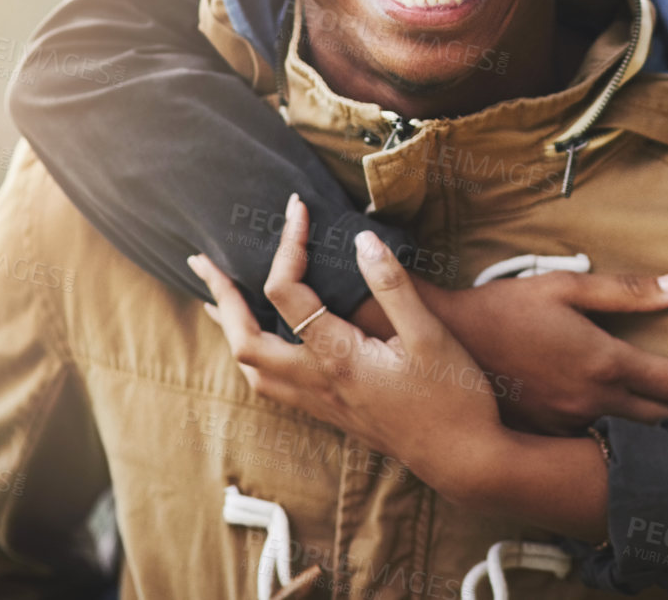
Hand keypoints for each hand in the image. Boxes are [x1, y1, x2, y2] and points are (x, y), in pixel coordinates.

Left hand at [188, 194, 502, 494]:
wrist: (465, 459)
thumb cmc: (454, 397)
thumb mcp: (430, 335)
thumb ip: (392, 286)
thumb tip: (360, 241)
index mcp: (338, 357)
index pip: (287, 292)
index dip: (287, 243)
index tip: (297, 207)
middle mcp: (318, 382)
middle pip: (245, 340)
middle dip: (220, 298)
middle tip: (203, 263)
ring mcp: (321, 402)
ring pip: (253, 370)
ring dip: (230, 331)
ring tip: (217, 301)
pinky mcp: (331, 413)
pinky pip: (272, 384)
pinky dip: (253, 355)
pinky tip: (265, 343)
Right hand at [356, 269, 667, 434]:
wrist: (444, 342)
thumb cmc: (505, 307)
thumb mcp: (566, 287)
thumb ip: (629, 291)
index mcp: (605, 361)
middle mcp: (594, 400)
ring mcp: (571, 423)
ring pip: (636, 436)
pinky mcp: (550, 433)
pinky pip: (600, 442)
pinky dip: (628, 441)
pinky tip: (640, 440)